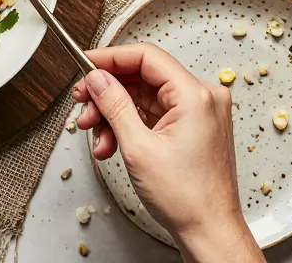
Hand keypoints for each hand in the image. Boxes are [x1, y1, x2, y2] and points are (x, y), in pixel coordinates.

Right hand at [72, 44, 263, 262]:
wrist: (210, 235)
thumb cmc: (187, 200)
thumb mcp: (138, 148)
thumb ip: (114, 105)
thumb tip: (97, 78)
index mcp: (195, 96)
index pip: (146, 57)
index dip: (110, 57)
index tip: (86, 63)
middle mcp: (201, 98)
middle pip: (141, 77)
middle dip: (107, 93)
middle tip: (82, 103)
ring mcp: (197, 114)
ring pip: (142, 97)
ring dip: (114, 114)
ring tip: (95, 134)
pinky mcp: (191, 127)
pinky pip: (151, 114)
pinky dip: (129, 126)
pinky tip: (111, 143)